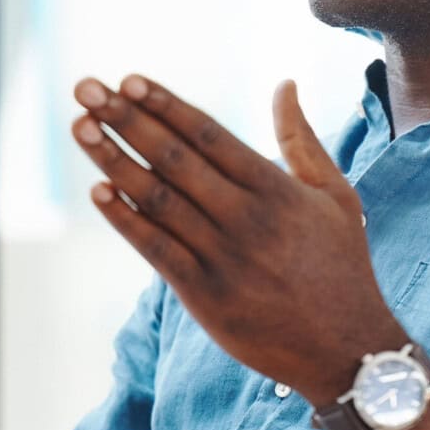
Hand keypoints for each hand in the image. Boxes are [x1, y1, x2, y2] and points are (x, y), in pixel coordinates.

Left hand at [71, 75, 400, 398]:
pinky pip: (156, 250)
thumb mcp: (335, 195)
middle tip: (86, 89)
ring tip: (80, 128)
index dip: (165, 106)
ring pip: (158, 200)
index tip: (128, 80)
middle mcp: (248, 218)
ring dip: (113, 161)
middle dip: (126, 120)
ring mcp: (224, 258)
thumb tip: (285, 83)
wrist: (348, 350)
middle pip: (175, 159)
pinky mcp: (205, 297)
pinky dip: (126, 220)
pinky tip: (98, 191)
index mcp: (277, 189)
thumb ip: (301, 139)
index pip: (209, 135)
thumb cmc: (341, 265)